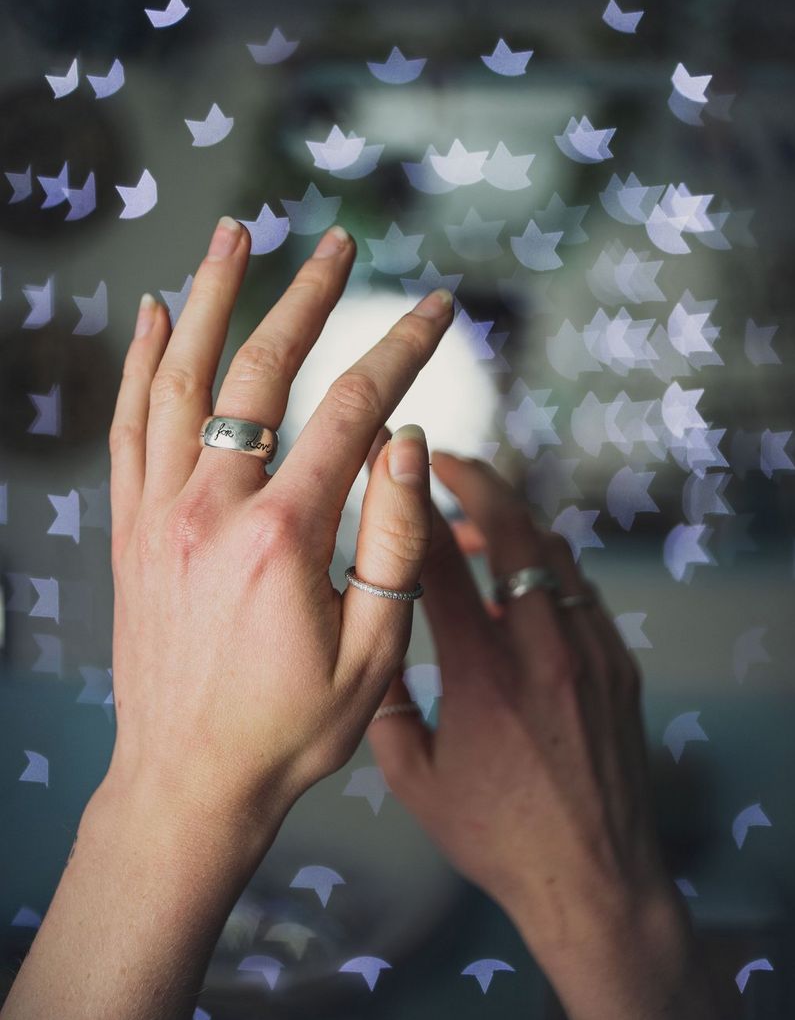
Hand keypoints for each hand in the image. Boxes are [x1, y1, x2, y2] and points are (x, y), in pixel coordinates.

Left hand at [105, 218, 453, 858]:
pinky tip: (155, 318)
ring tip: (232, 236)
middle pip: (263, 372)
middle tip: (339, 244)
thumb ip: (398, 544)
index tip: (439, 309)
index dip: (404, 350)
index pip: (355, 411)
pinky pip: (130, 427)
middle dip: (308, 296)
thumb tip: (411, 445)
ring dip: (209, 299)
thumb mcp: (374, 655)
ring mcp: (158, 515)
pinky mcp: (129, 532)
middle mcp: (211, 509)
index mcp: (284, 538)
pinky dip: (142, 365)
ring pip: (182, 380)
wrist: (186, 784)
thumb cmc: (288, 731)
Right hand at [367, 445, 679, 975]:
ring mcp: (590, 654)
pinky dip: (547, 569)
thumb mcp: (415, 780)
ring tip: (475, 525)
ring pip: (555, 555)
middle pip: (514, 531)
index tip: (391, 471)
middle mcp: (542, 650)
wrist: (594, 879)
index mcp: (481, 675)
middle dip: (479, 481)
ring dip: (513, 526)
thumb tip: (371, 652)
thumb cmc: (496, 837)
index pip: (439, 564)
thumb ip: (383, 707)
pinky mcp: (618, 668)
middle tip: (445, 461)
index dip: (411, 507)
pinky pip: (582, 592)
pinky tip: (520, 583)